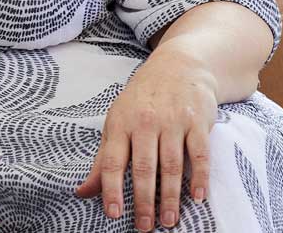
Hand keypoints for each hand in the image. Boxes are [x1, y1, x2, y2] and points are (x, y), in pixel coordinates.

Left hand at [75, 49, 216, 231]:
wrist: (177, 66)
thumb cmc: (142, 100)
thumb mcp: (116, 123)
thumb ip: (102, 160)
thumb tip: (82, 192)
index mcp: (120, 123)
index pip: (112, 161)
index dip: (111, 189)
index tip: (113, 213)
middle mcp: (145, 122)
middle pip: (144, 167)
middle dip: (143, 200)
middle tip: (144, 226)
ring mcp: (172, 121)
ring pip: (171, 165)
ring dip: (170, 196)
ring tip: (168, 220)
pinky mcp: (197, 121)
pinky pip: (199, 154)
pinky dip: (200, 176)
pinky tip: (197, 196)